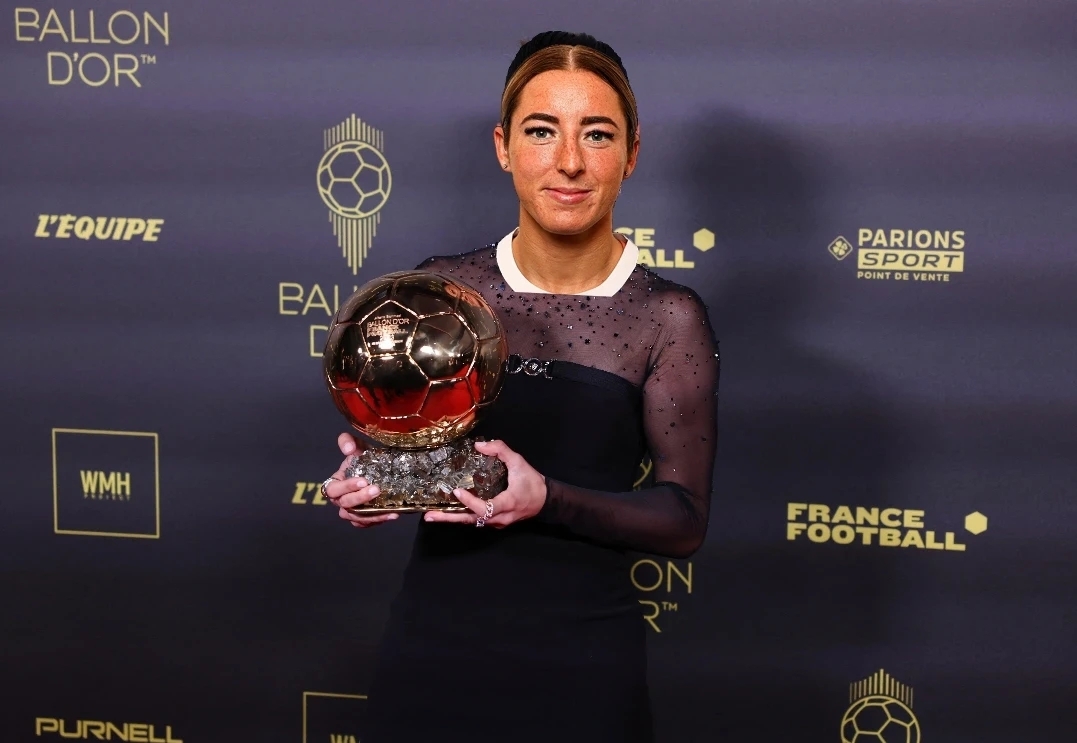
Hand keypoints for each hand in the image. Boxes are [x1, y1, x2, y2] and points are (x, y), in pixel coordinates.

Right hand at [325, 432, 398, 527]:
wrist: (376, 471)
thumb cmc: (362, 460)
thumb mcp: (355, 447)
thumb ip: (347, 441)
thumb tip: (348, 448)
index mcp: (334, 484)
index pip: (334, 489)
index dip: (347, 486)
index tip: (363, 480)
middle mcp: (340, 501)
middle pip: (346, 504)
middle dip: (361, 498)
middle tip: (377, 490)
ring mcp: (350, 512)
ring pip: (356, 517)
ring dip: (372, 514)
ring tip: (389, 509)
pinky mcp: (362, 519)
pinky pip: (367, 523)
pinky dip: (379, 520)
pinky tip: (393, 514)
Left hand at [423, 439, 545, 527]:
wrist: (546, 500)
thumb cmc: (532, 482)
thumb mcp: (519, 462)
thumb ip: (501, 450)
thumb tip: (479, 445)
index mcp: (507, 503)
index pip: (486, 508)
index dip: (471, 502)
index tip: (457, 492)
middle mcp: (500, 517)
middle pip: (472, 520)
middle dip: (450, 519)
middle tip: (429, 516)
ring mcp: (497, 522)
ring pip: (472, 522)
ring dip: (452, 519)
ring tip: (432, 516)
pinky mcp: (495, 522)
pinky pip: (476, 520)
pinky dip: (462, 516)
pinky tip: (449, 512)